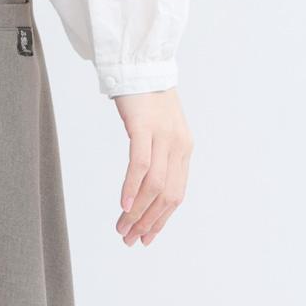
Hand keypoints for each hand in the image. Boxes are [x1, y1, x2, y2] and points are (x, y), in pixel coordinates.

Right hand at [113, 89, 192, 246]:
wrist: (140, 66)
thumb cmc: (145, 101)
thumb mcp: (157, 133)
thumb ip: (156, 158)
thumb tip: (144, 190)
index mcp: (183, 150)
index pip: (175, 195)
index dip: (160, 221)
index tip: (144, 239)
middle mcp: (178, 146)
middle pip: (166, 195)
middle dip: (147, 222)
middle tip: (128, 239)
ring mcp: (163, 137)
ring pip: (154, 185)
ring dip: (137, 212)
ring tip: (121, 228)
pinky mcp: (145, 127)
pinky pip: (140, 164)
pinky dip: (132, 188)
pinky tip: (124, 205)